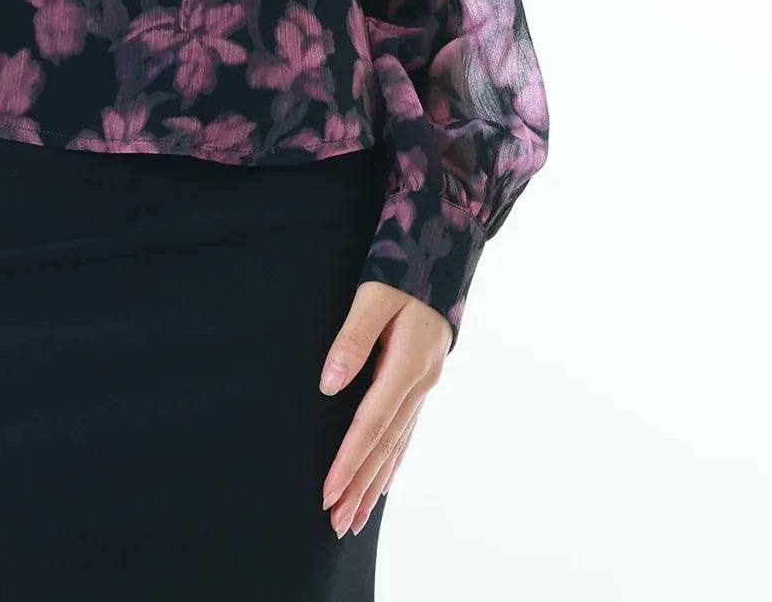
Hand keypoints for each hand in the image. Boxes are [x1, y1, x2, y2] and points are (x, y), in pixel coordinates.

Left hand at [317, 281, 446, 536]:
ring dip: (375, 482)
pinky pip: (406, 431)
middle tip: (337, 524)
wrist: (443, 249)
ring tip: (355, 517)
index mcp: (407, 366)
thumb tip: (328, 386)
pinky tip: (384, 481)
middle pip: (385, 446)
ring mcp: (425, 384)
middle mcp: (420, 383)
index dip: (349, 461)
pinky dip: (394, 460)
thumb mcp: (373, 295)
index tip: (329, 491)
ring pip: (397, 444)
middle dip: (361, 487)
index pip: (371, 425)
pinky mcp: (422, 379)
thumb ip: (351, 340)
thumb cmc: (404, 269)